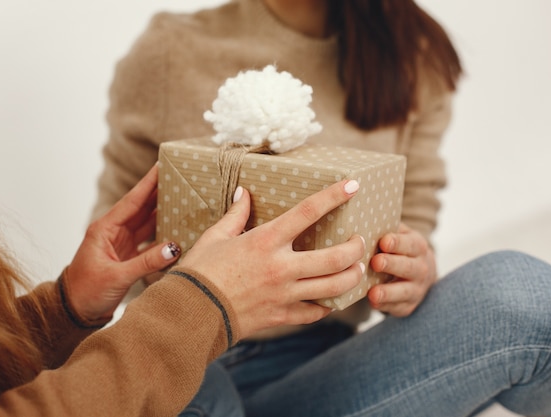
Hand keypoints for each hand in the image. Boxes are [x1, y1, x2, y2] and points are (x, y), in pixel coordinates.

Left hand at [65, 164, 180, 322]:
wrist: (74, 311)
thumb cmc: (85, 291)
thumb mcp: (117, 276)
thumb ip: (147, 262)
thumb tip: (174, 248)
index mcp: (104, 229)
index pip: (131, 201)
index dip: (148, 184)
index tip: (162, 167)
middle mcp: (114, 232)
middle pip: (141, 208)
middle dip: (159, 193)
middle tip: (180, 178)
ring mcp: (122, 243)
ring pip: (147, 223)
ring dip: (163, 212)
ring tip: (184, 198)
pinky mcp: (128, 256)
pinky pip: (150, 241)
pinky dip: (163, 235)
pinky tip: (178, 229)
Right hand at [179, 180, 365, 338]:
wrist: (191, 314)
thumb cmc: (199, 272)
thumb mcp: (215, 237)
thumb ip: (235, 214)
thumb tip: (243, 193)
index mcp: (265, 241)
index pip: (307, 212)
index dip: (333, 196)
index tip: (353, 185)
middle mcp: (280, 267)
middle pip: (335, 257)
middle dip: (356, 248)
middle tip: (360, 241)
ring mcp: (284, 294)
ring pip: (334, 287)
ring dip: (352, 276)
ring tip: (356, 268)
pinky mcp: (281, 316)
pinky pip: (315, 312)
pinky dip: (327, 305)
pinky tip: (330, 298)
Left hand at [368, 223, 436, 316]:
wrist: (418, 274)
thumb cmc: (398, 250)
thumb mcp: (398, 235)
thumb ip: (384, 228)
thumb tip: (362, 217)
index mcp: (417, 246)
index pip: (410, 244)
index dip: (398, 243)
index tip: (384, 242)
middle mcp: (421, 268)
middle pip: (408, 267)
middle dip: (392, 264)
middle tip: (376, 262)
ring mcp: (416, 289)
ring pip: (404, 291)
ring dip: (388, 292)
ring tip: (373, 293)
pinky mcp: (408, 306)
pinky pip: (398, 307)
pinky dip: (386, 306)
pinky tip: (373, 303)